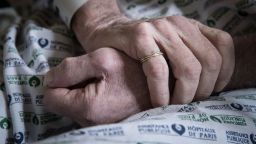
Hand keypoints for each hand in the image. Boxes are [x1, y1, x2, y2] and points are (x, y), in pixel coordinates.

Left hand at [44, 48, 150, 125]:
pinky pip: (87, 110)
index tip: (71, 72)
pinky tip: (107, 90)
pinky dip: (92, 98)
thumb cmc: (133, 69)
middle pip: (63, 103)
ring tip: (103, 82)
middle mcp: (91, 122)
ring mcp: (98, 125)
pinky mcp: (105, 124)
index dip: (57, 80)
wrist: (160, 84)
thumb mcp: (101, 59)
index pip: (50, 97)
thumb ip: (69, 69)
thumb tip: (48, 80)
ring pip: (75, 107)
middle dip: (72, 86)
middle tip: (92, 75)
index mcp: (87, 107)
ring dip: (83, 92)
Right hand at [73, 7, 234, 105]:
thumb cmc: (139, 48)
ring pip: (188, 68)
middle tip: (188, 103)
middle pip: (209, 61)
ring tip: (173, 105)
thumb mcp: (170, 48)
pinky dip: (160, 92)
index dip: (225, 72)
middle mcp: (179, 24)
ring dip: (183, 95)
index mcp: (190, 26)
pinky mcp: (140, 37)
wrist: (107, 33)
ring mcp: (160, 29)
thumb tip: (208, 88)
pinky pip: (159, 71)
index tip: (213, 91)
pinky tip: (158, 102)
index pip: (224, 44)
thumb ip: (189, 59)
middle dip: (202, 90)